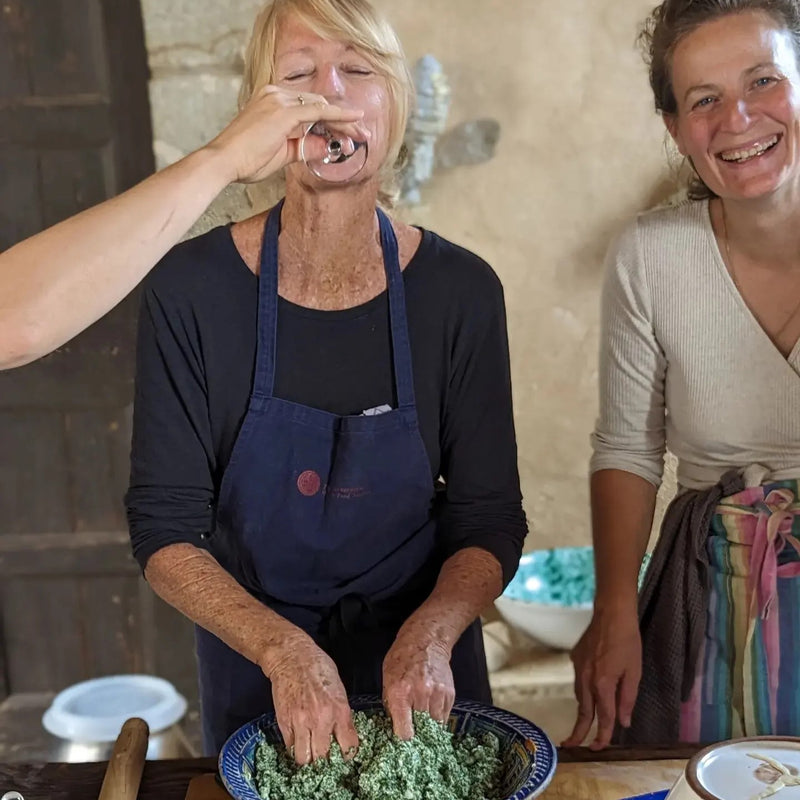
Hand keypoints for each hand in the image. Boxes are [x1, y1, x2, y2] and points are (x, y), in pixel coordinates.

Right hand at [203, 85, 367, 183]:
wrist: (223, 162)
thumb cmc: (245, 160)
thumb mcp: (282, 154)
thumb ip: (305, 148)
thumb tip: (327, 147)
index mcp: (272, 102)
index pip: (309, 108)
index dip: (332, 120)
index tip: (349, 132)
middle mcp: (275, 95)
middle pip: (318, 104)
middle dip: (343, 120)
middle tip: (363, 133)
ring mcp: (278, 100)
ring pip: (321, 106)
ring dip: (343, 120)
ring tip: (362, 133)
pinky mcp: (282, 111)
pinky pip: (317, 111)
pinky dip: (337, 115)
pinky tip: (353, 120)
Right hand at [263, 633, 358, 764]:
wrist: (292, 657)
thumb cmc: (318, 667)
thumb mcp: (339, 688)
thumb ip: (342, 713)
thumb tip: (344, 733)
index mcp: (340, 710)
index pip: (349, 746)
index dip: (348, 754)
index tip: (345, 754)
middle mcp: (321, 720)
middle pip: (324, 758)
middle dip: (326, 760)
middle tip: (325, 756)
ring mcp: (301, 723)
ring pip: (304, 759)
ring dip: (308, 758)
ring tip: (310, 751)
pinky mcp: (284, 722)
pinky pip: (290, 747)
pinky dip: (295, 747)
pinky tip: (299, 740)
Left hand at [382, 628, 454, 739]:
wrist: (425, 642)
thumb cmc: (402, 660)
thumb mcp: (387, 680)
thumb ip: (391, 705)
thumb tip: (395, 728)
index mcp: (400, 693)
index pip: (405, 731)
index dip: (404, 736)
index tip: (404, 734)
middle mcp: (420, 694)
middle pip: (421, 729)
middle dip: (417, 730)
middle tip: (413, 725)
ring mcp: (437, 694)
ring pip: (435, 725)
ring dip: (429, 725)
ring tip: (423, 716)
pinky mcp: (449, 694)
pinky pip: (444, 716)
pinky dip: (438, 716)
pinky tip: (431, 707)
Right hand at [562, 605, 641, 749]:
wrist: (611, 614)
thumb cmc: (628, 642)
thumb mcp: (634, 672)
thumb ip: (627, 698)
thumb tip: (623, 721)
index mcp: (602, 684)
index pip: (603, 716)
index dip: (603, 734)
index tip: (599, 748)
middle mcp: (586, 678)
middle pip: (583, 710)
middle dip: (578, 730)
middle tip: (572, 746)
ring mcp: (577, 667)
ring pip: (579, 696)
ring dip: (583, 710)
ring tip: (584, 723)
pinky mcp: (574, 658)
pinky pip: (578, 680)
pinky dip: (582, 691)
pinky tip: (589, 691)